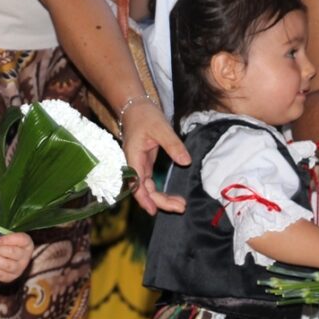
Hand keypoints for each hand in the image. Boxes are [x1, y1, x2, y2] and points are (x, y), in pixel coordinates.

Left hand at [0, 231, 33, 282]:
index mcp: (26, 242)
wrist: (0, 256)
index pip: (21, 239)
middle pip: (13, 253)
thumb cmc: (2, 241)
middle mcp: (26, 256)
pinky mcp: (11, 277)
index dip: (8, 239)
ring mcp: (19, 268)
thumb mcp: (0, 229)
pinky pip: (2, 275)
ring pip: (8, 265)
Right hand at [121, 99, 189, 214]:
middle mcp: (134, 164)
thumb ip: (173, 145)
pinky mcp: (145, 164)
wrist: (135, 107)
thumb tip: (185, 161)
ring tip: (180, 204)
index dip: (144, 199)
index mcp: (133, 157)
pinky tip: (171, 197)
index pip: (137, 183)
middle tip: (180, 207)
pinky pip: (150, 183)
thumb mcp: (161, 128)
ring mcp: (139, 165)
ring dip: (162, 198)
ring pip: (147, 188)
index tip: (154, 210)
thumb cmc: (145, 115)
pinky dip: (160, 191)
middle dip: (160, 201)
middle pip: (143, 190)